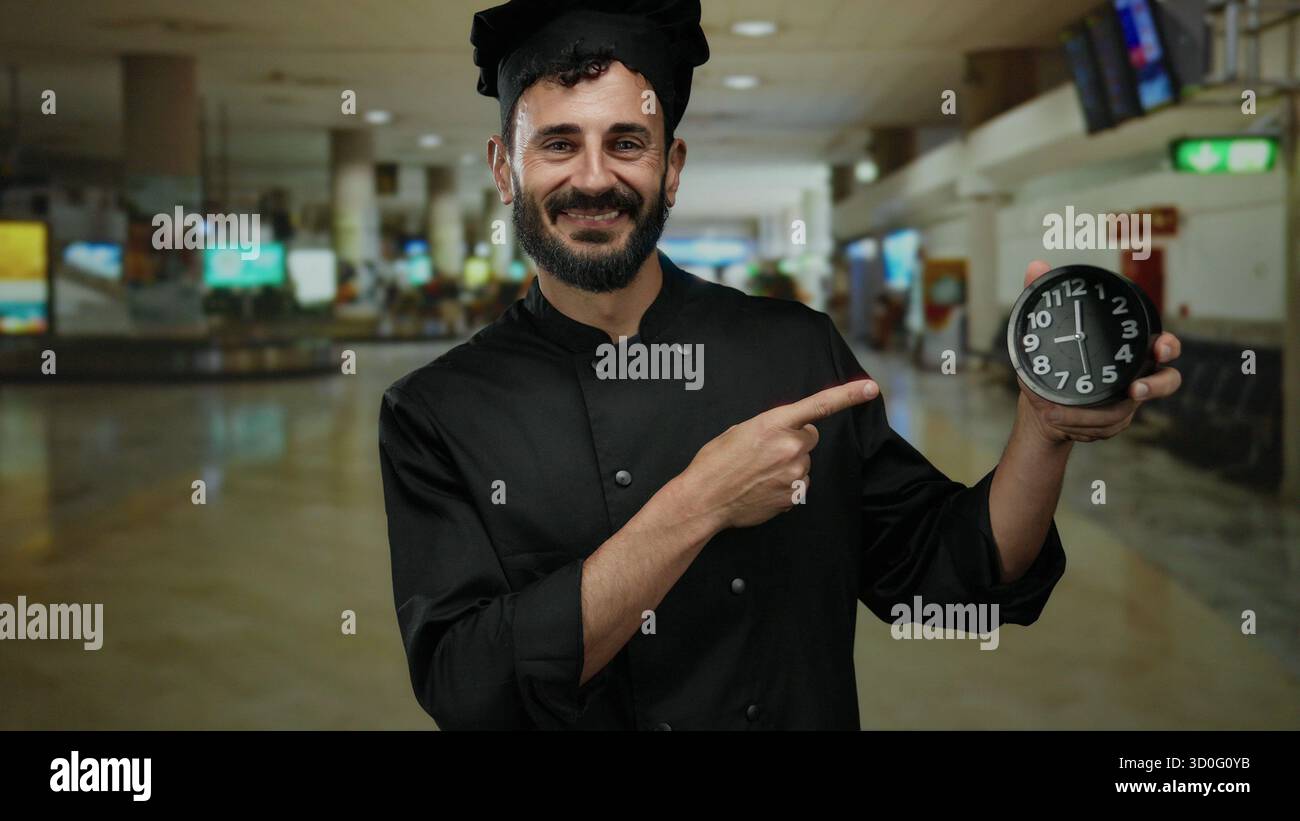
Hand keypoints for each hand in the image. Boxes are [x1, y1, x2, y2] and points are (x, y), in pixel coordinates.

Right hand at [676, 379, 879, 529]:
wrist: (705, 498)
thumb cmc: (715, 462)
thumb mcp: (740, 431)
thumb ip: (771, 427)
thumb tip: (787, 435)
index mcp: (775, 423)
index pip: (820, 405)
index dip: (848, 395)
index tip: (871, 388)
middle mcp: (790, 447)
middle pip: (809, 438)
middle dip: (794, 441)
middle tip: (766, 451)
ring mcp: (794, 474)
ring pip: (803, 463)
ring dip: (788, 465)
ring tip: (758, 472)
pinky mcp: (794, 496)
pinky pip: (798, 485)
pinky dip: (784, 485)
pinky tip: (762, 487)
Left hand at [1016, 260, 1182, 443]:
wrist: (1042, 401)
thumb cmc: (1053, 355)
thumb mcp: (1043, 328)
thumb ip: (1042, 295)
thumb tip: (1036, 265)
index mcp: (1130, 349)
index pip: (1164, 345)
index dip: (1168, 347)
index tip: (1159, 346)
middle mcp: (1136, 375)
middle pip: (1166, 381)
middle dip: (1156, 386)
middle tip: (1134, 389)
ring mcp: (1127, 403)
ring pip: (1125, 412)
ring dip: (1096, 414)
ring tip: (1062, 411)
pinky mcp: (1111, 424)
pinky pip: (1103, 428)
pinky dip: (1079, 424)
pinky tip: (1058, 418)